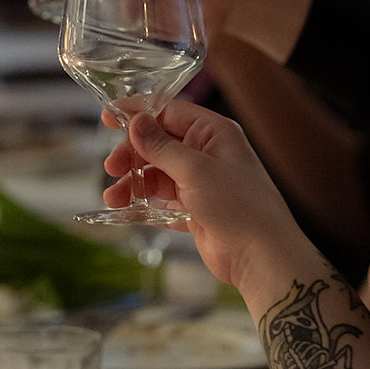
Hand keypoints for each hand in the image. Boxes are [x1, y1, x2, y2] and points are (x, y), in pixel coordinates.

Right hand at [101, 100, 316, 315]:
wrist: (261, 256)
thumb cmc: (239, 206)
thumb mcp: (196, 170)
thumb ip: (161, 146)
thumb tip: (136, 121)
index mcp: (214, 133)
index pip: (169, 112)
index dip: (138, 113)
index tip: (108, 116)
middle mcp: (207, 153)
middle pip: (157, 143)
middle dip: (132, 154)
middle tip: (111, 167)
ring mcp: (200, 182)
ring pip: (155, 173)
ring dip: (132, 182)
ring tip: (114, 198)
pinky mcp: (193, 208)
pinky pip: (160, 199)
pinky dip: (142, 202)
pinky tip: (124, 209)